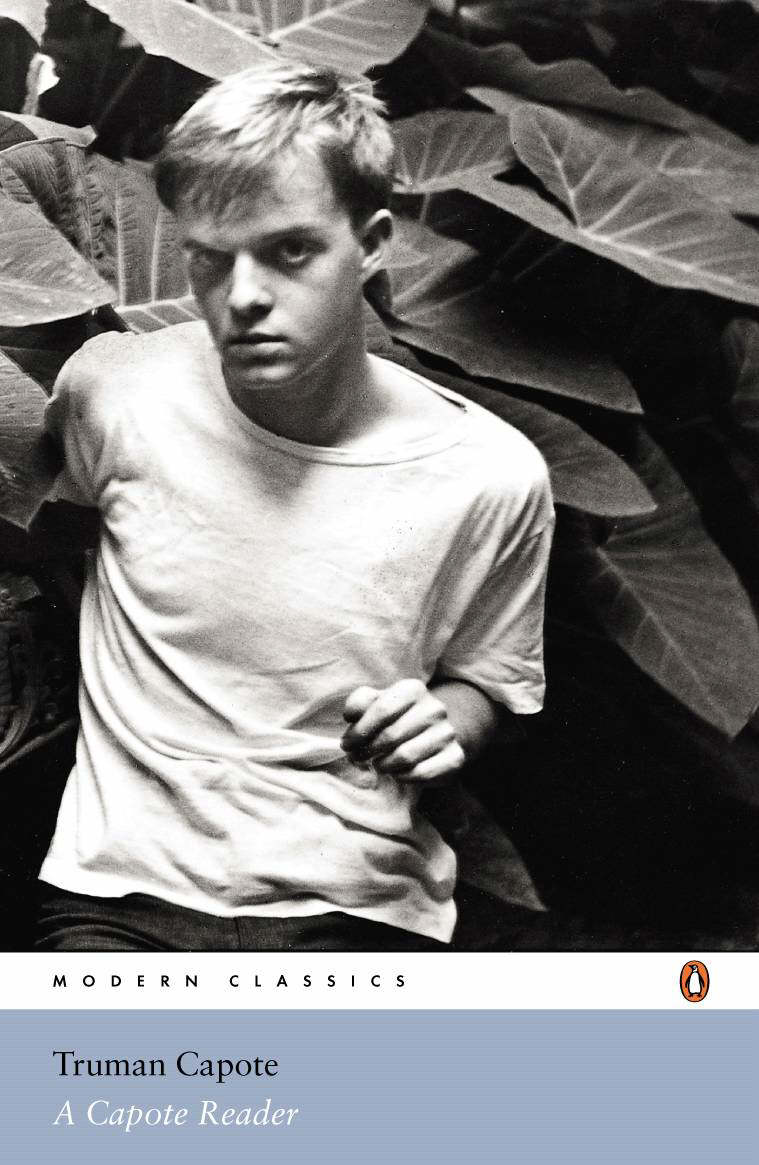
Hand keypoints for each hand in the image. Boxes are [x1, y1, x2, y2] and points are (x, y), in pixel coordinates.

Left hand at [340, 679, 465, 784]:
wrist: (432, 732)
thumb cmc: (394, 717)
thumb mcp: (375, 702)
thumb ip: (359, 702)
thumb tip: (351, 716)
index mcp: (413, 689)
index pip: (382, 710)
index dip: (359, 731)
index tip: (347, 744)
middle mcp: (435, 708)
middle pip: (391, 735)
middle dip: (367, 751)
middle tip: (357, 757)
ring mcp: (447, 733)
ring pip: (406, 757)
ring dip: (384, 765)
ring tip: (377, 764)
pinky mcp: (455, 757)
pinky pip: (422, 773)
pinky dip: (403, 777)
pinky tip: (397, 772)